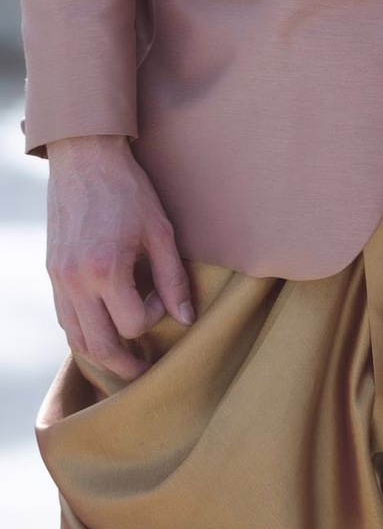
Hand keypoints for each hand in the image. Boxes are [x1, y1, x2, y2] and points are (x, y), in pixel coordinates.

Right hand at [46, 134, 193, 380]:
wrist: (85, 159)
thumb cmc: (128, 191)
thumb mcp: (160, 230)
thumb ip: (173, 278)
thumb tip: (186, 318)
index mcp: (105, 270)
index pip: (132, 324)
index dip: (154, 318)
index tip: (162, 299)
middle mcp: (75, 282)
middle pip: (99, 345)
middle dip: (125, 363)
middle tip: (145, 369)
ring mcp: (58, 280)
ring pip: (76, 338)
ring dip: (101, 353)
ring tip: (125, 357)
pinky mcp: (52, 274)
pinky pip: (64, 318)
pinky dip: (83, 332)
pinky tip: (103, 327)